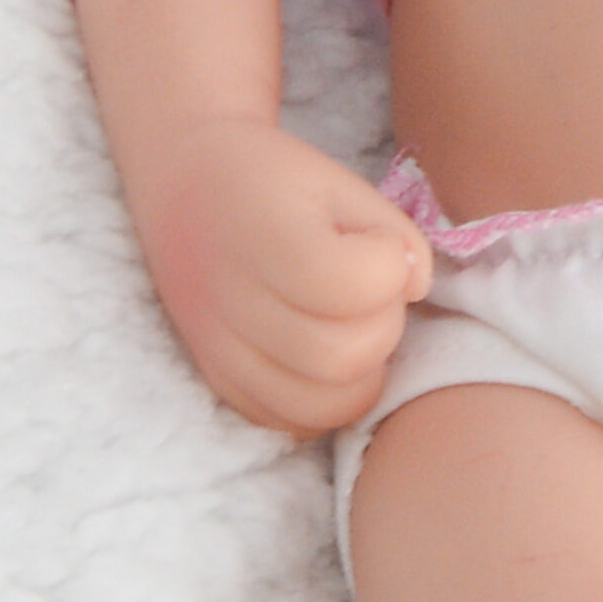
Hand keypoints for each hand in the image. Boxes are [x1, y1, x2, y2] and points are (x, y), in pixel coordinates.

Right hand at [134, 118, 430, 436]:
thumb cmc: (275, 180)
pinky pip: (289, 422)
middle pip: (340, 357)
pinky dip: (326, 400)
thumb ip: (393, 232)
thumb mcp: (340, 182)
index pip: (350, 286)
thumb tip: (415, 288)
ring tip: (352, 324)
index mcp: (264, 234)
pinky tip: (329, 355)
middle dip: (383, 326)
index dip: (387, 267)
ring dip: (361, 372)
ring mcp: (218, 350)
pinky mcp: (217, 381)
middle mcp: (230, 300)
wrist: (186, 184)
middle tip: (372, 290)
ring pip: (319, 405)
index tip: (377, 244)